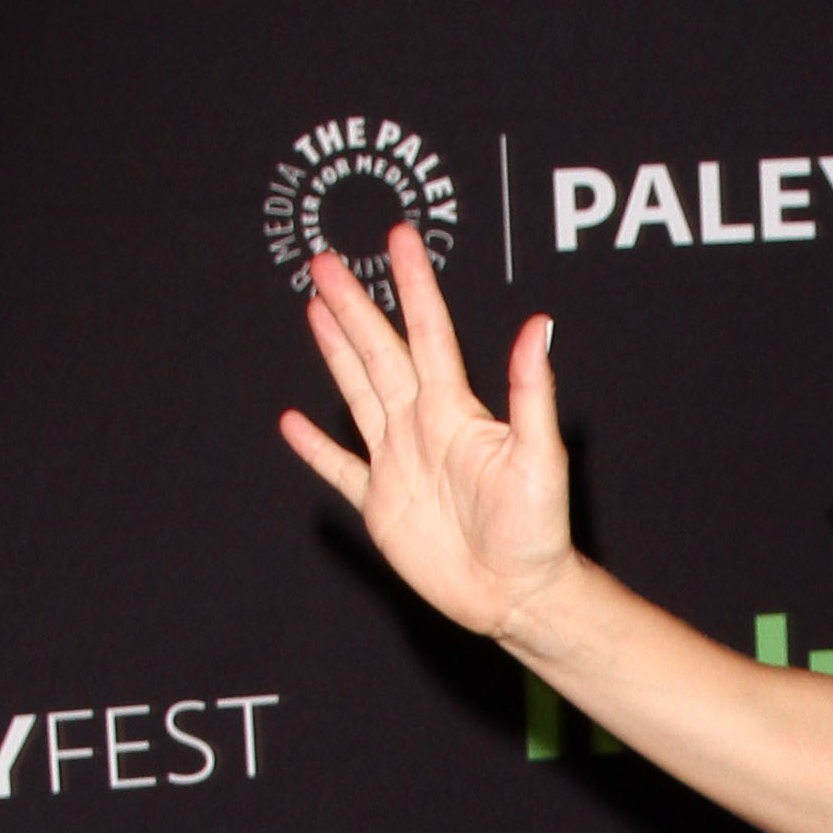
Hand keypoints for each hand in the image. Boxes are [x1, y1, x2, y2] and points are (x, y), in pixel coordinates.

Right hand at [276, 220, 574, 641]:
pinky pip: (340, 468)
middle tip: (326, 262)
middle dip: (354, 306)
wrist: (518, 594)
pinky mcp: (380, 504)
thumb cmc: (539, 530)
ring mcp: (397, 463)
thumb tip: (539, 324)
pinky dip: (315, 447)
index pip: (430, 334)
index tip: (398, 238)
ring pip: (358, 393)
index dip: (414, 286)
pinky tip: (293, 422)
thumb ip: (531, 391)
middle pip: (379, 353)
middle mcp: (422, 427)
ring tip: (315, 309)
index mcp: (456, 411)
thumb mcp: (539, 457)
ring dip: (336, 352)